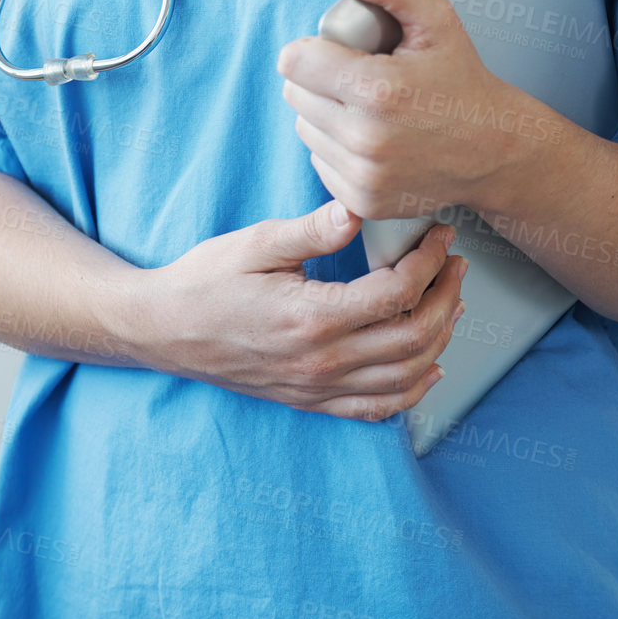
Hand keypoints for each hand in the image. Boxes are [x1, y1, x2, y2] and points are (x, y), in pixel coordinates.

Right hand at [141, 202, 466, 421]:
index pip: (396, 293)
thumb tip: (359, 209)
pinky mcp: (309, 401)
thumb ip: (312, 230)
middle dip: (446, 298)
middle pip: (412, 338)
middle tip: (455, 264)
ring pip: (403, 377)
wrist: (162, 330)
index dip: (429, 262)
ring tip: (451, 303)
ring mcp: (316, 388)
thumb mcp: (256, 243)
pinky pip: (374, 409)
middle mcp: (321, 361)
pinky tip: (427, 366)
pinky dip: (410, 391)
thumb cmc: (206, 280)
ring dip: (439, 339)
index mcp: (311, 317)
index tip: (440, 236)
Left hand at [278, 0, 548, 219]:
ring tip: (365, 106)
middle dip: (318, 78)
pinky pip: (319, 161)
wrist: (496, 150)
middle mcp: (365, 137)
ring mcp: (363, 175)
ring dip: (323, 113)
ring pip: (303, 128)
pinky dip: (336, 147)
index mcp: (377, 88)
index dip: (312, 49)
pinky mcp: (362, 201)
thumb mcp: (436, 20)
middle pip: (294, 94)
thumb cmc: (464, 82)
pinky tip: (369, 136)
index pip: (293, 62)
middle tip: (358, 76)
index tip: (337, 51)